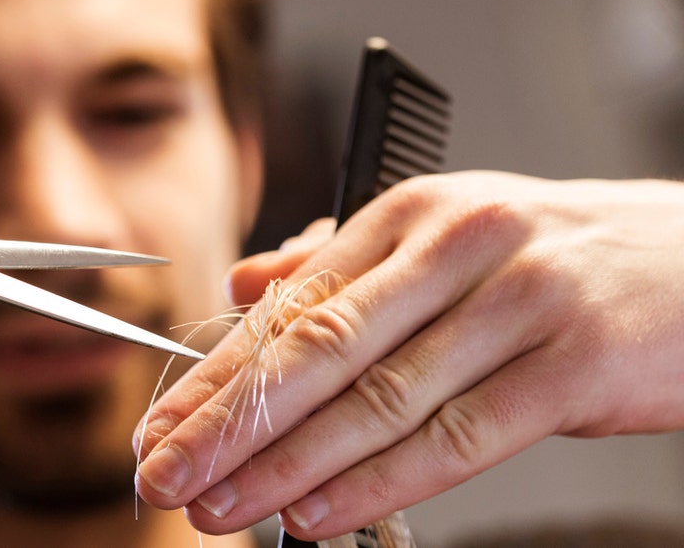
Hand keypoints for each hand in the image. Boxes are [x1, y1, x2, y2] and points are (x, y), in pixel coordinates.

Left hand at [133, 171, 683, 539]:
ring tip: (223, 508)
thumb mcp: (445, 238)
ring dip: (286, 466)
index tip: (159, 424)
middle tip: (166, 475)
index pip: (290, 306)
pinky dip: (377, 485)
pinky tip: (318, 516)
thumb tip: (242, 286)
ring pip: (375, 402)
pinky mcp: (571, 368)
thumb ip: (339, 263)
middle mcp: (453, 249)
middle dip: (228, 425)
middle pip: (316, 353)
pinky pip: (454, 439)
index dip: (215, 373)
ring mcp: (514, 306)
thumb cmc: (561, 256)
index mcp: (410, 214)